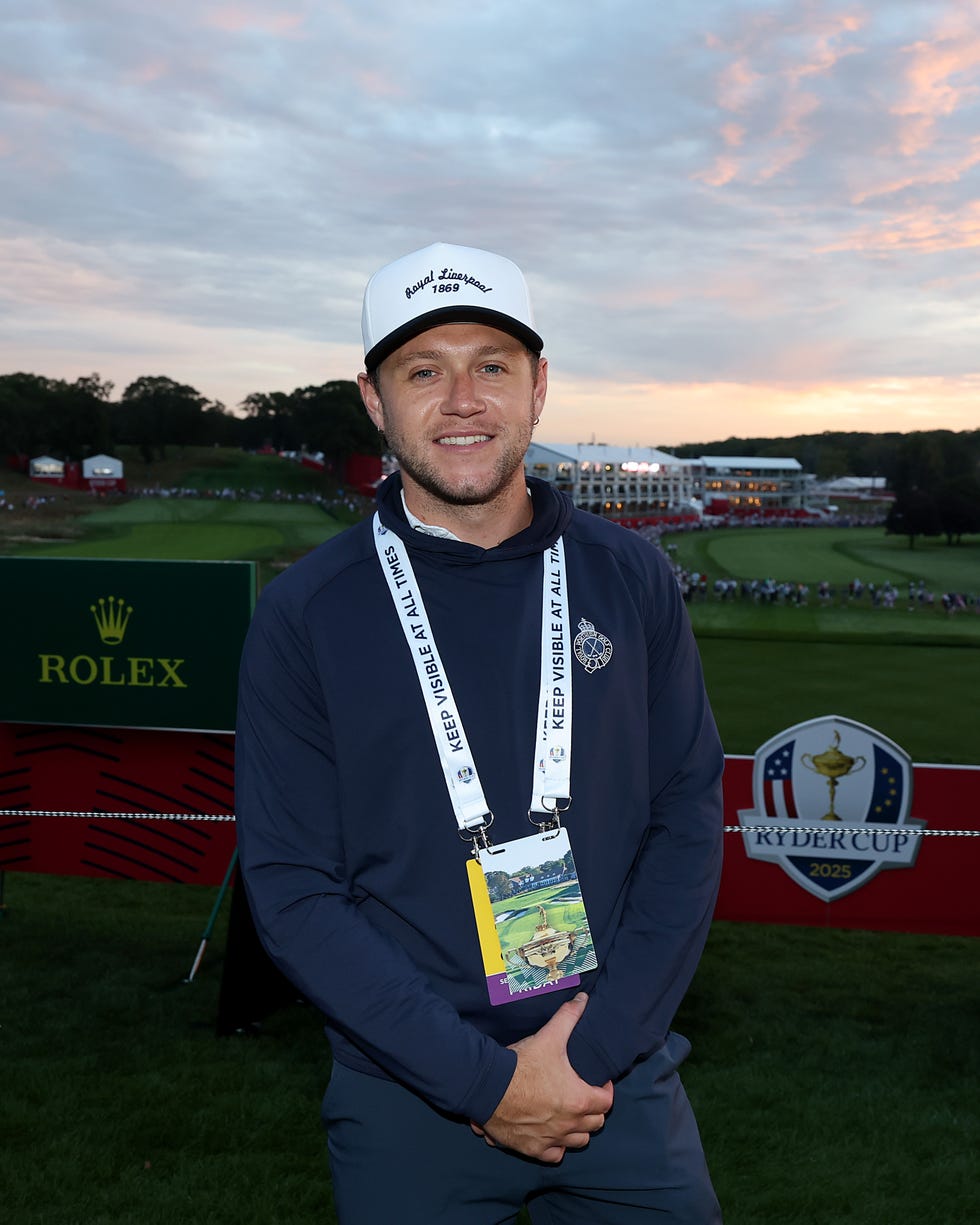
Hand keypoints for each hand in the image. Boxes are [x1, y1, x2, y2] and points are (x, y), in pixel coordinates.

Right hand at [471, 992, 613, 1162]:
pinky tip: (550, 1133)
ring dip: (577, 1130)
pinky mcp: (533, 1149)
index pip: (606, 1102)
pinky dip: (555, 1146)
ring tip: (570, 1114)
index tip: (598, 1082)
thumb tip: (582, 999)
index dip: (605, 1091)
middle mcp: (569, 1124)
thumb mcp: (549, 1036)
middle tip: (583, 1095)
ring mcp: (551, 1139)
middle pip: (595, 1124)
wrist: (489, 1087)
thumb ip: (569, 1017)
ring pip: (578, 1142)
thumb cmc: (522, 1064)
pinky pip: (554, 1155)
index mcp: (579, 1099)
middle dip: (593, 1110)